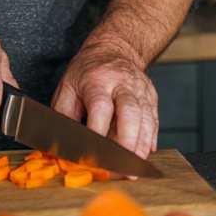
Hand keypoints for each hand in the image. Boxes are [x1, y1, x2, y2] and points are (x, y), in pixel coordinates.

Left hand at [50, 33, 158, 159]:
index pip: (100, 107)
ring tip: (136, 166)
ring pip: (146, 117)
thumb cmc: (86, 73)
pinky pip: (154, 119)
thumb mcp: (66, 88)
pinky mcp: (151, 96)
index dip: (98, 131)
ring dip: (142, 144)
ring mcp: (140, 89)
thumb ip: (63, 116)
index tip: (93, 153)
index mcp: (97, 80)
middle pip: (130, 112)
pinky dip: (151, 138)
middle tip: (123, 164)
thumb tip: (61, 145)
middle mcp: (122, 83)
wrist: (113, 49)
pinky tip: (146, 153)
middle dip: (128, 140)